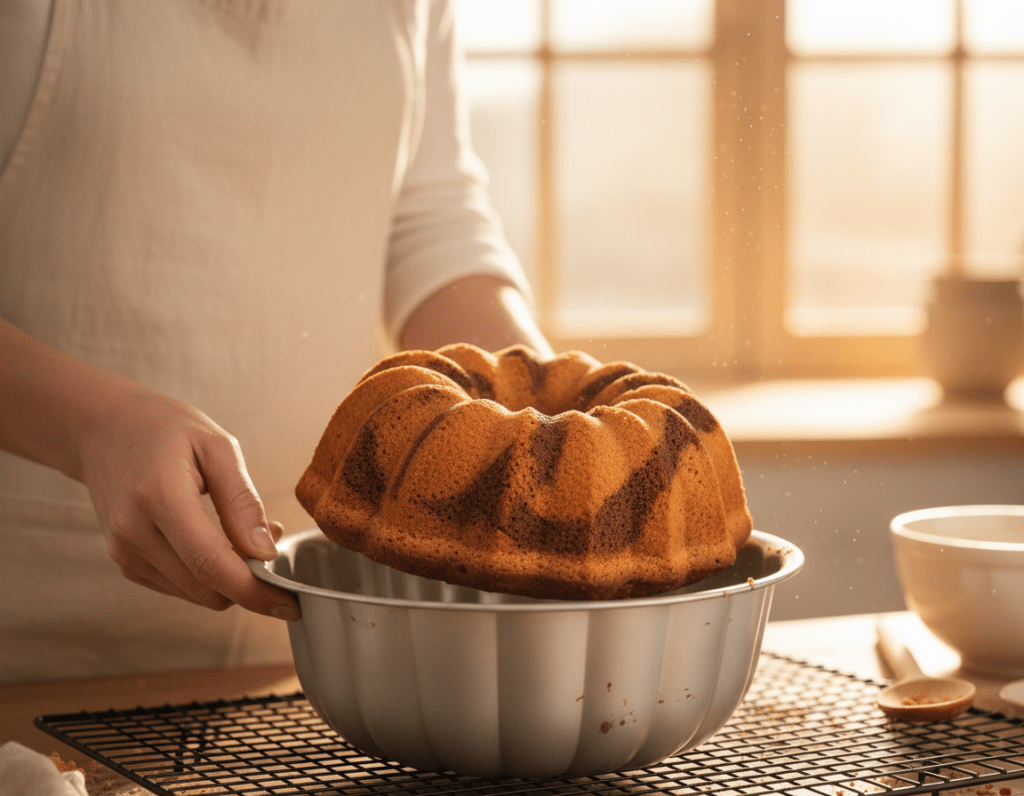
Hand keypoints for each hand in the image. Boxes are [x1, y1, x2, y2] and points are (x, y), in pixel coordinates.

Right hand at [76, 387, 300, 620]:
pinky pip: (180, 586)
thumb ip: (243, 501)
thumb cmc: (165, 430)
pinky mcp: (126, 562)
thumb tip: (265, 552)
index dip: (254, 591)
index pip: (211, 563)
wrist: (104, 430)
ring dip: (230, 578)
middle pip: (206, 587)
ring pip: (196, 594)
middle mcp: (134, 532)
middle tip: (273, 541)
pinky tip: (216, 540)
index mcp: (159, 496)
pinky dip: (207, 575)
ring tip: (245, 534)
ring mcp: (125, 552)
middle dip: (250, 582)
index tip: (289, 603)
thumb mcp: (217, 447)